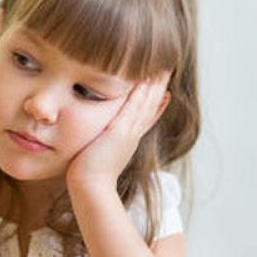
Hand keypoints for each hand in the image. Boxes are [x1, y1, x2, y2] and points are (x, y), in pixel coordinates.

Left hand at [66, 71, 171, 192]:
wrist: (90, 188)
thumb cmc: (87, 176)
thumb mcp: (97, 157)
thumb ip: (98, 148)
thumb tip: (91, 147)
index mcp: (127, 140)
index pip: (145, 118)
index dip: (156, 106)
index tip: (165, 94)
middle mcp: (132, 135)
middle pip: (151, 107)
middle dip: (159, 89)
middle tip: (168, 71)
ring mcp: (129, 132)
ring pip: (146, 104)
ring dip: (155, 85)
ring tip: (164, 68)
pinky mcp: (121, 131)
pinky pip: (134, 106)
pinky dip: (142, 93)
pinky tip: (147, 78)